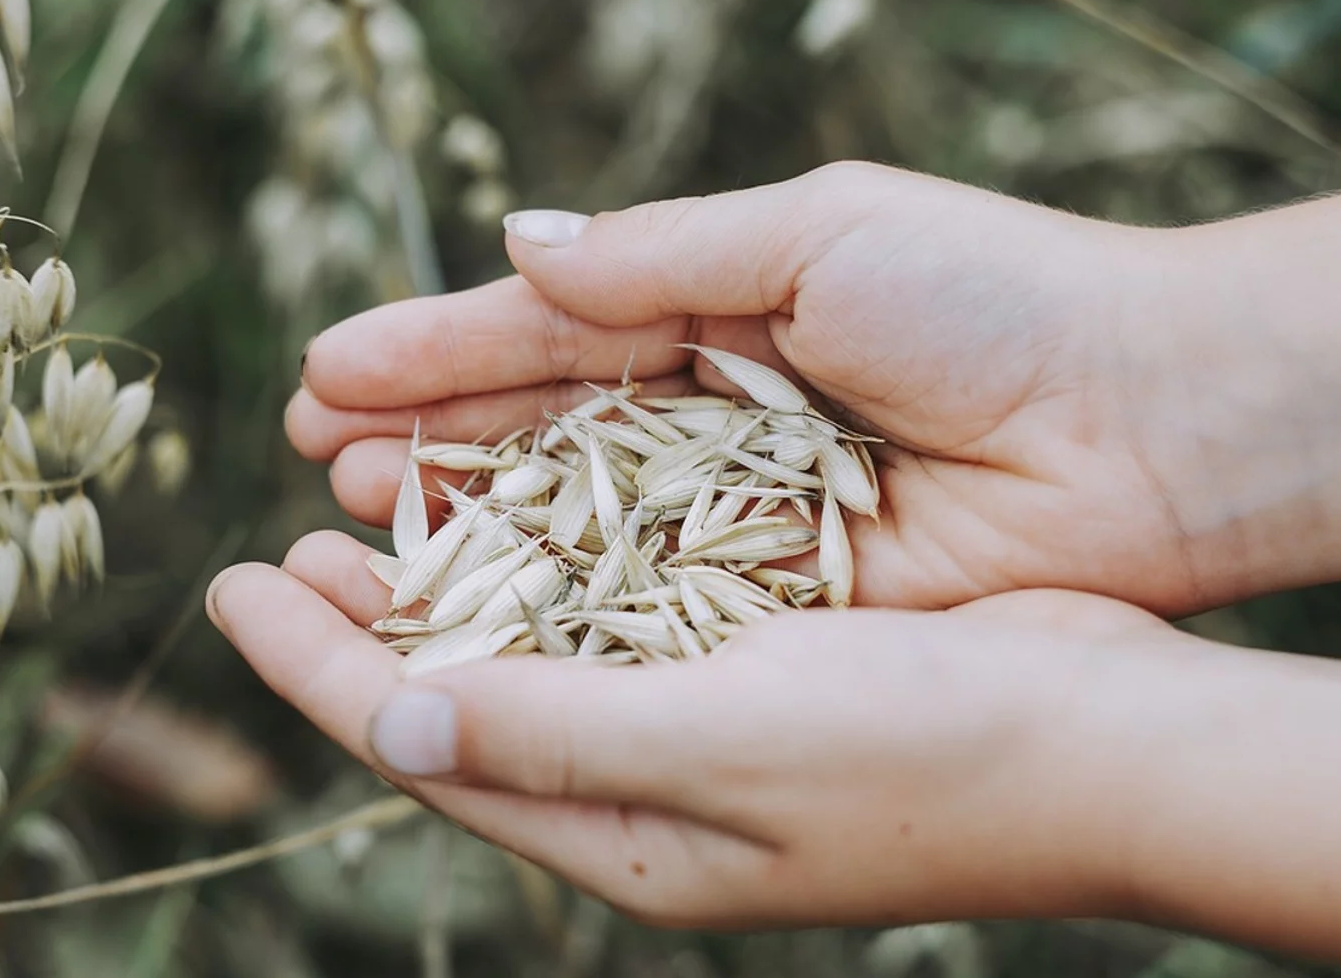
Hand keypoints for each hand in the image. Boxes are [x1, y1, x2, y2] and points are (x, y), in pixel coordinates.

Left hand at [208, 530, 1166, 928]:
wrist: (1115, 743)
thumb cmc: (928, 754)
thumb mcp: (722, 743)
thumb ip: (552, 732)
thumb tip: (386, 718)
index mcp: (625, 836)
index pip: (424, 744)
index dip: (314, 667)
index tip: (225, 585)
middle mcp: (651, 792)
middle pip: (464, 699)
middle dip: (364, 625)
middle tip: (281, 544)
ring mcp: (709, 732)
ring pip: (537, 650)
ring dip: (452, 580)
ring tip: (371, 513)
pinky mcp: (764, 667)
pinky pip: (621, 612)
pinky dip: (555, 559)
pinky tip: (525, 504)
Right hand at [288, 161, 1226, 614]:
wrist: (1154, 425)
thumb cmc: (994, 299)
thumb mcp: (815, 235)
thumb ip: (657, 255)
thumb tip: (516, 245)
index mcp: (721, 308)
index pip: (548, 330)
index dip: (437, 351)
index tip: (327, 371)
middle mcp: (717, 417)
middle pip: (542, 433)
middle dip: (430, 439)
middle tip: (316, 457)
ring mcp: (743, 517)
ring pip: (577, 526)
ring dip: (468, 523)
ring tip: (359, 521)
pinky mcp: (783, 604)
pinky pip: (649, 606)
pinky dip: (562, 604)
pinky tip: (472, 603)